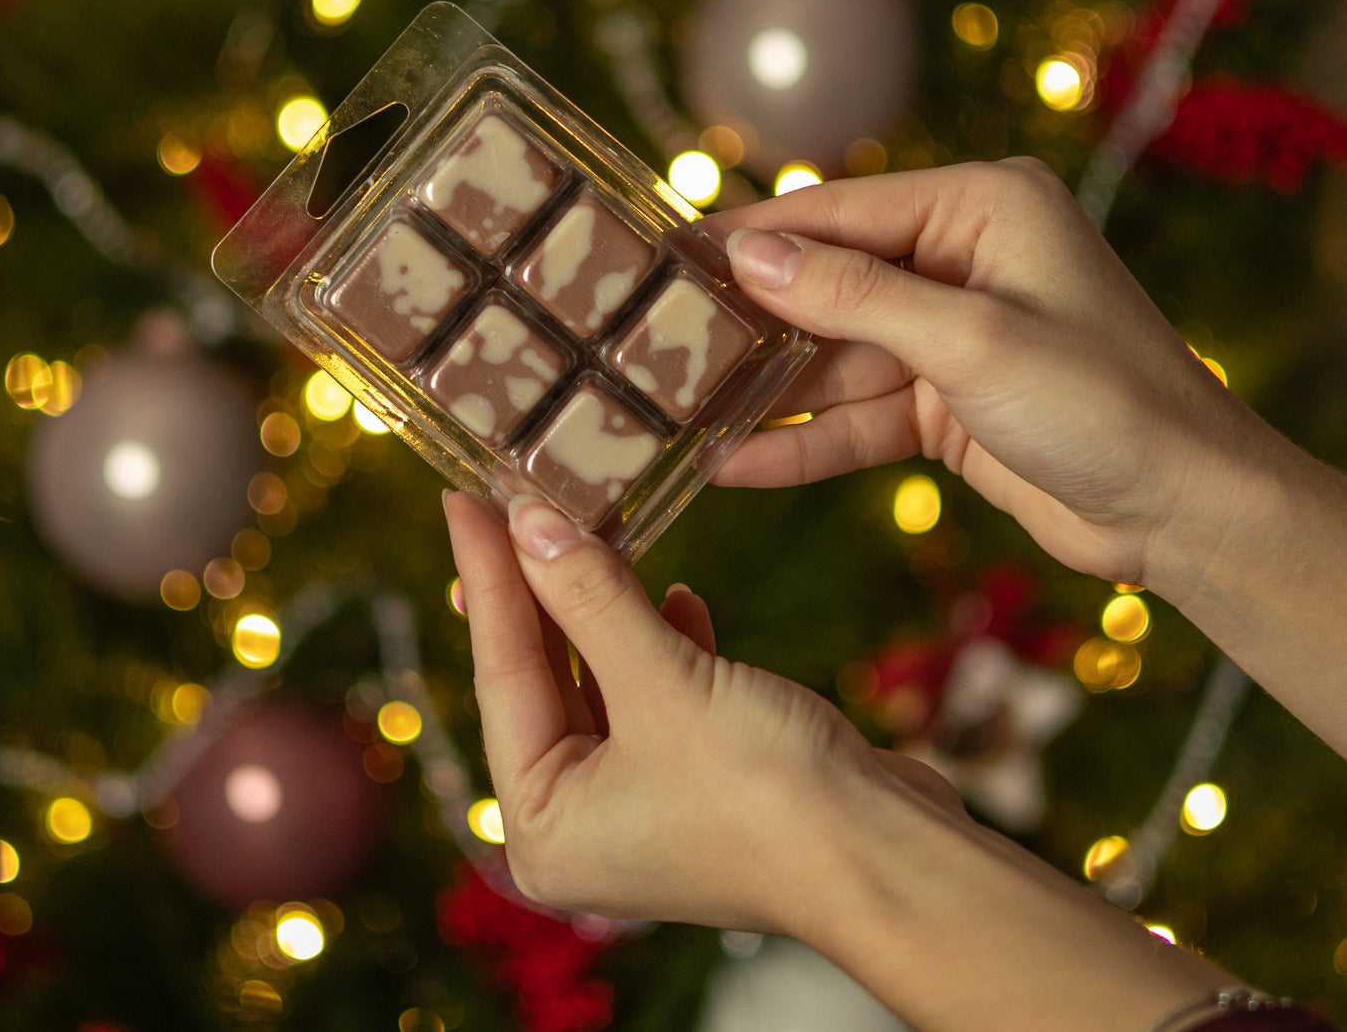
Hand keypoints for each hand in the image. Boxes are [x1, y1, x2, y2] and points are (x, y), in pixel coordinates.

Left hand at [443, 490, 960, 929]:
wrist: (891, 858)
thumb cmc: (764, 793)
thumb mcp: (661, 682)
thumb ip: (588, 597)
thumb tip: (528, 520)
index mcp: (544, 824)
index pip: (500, 672)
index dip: (486, 575)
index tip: (463, 499)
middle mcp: (580, 822)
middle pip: (546, 674)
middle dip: (542, 584)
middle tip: (516, 497)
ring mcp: (641, 802)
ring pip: (604, 678)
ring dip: (606, 605)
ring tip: (593, 526)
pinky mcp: (698, 778)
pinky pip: (657, 694)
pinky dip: (664, 643)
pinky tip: (681, 597)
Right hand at [711, 158, 1296, 592]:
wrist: (1185, 513)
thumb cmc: (1104, 401)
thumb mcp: (970, 339)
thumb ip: (853, 296)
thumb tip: (749, 256)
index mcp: (980, 208)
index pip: (838, 211)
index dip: (750, 236)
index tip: (667, 253)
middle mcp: (959, 261)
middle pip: (827, 284)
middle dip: (748, 322)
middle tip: (654, 340)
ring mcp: (950, 336)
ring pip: (833, 359)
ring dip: (766, 392)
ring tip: (677, 413)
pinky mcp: (944, 404)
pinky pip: (857, 416)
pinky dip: (806, 442)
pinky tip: (737, 465)